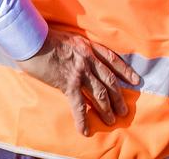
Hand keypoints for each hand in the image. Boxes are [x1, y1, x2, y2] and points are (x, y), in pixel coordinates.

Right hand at [17, 28, 140, 134]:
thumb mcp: (70, 37)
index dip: (125, 71)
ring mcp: (79, 71)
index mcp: (89, 46)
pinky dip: (83, 119)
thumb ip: (79, 47)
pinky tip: (85, 130)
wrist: (32, 39)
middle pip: (109, 80)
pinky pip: (78, 104)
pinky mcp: (67, 82)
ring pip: (99, 93)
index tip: (136, 80)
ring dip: (107, 109)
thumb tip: (81, 56)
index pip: (112, 59)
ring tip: (112, 121)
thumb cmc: (46, 37)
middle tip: (124, 110)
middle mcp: (88, 58)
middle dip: (118, 96)